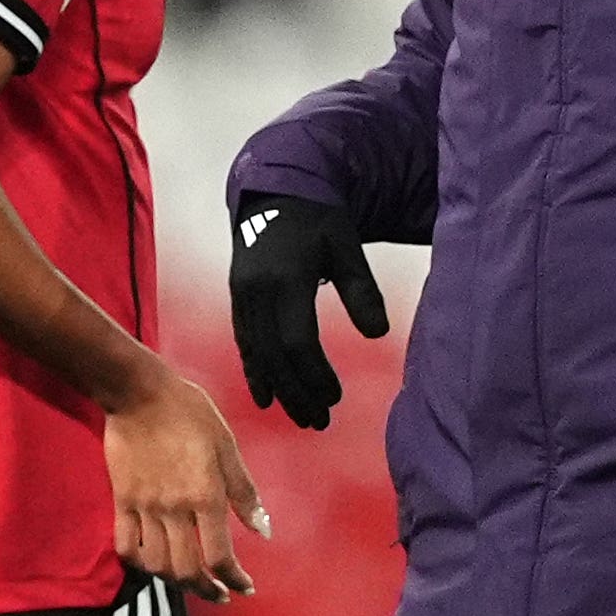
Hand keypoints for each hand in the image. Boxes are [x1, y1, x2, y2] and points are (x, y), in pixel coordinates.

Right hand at [105, 371, 272, 601]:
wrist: (138, 393)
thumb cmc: (189, 413)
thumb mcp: (228, 446)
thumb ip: (244, 492)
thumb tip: (263, 531)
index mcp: (205, 496)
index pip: (220, 556)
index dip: (235, 579)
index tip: (244, 587)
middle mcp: (174, 509)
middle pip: (186, 570)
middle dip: (206, 589)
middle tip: (219, 592)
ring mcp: (144, 507)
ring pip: (156, 564)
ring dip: (174, 581)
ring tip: (189, 581)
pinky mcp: (121, 501)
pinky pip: (125, 545)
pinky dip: (139, 563)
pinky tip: (153, 562)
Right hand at [227, 191, 388, 429]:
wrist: (276, 193)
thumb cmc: (318, 221)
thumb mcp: (346, 247)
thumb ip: (361, 290)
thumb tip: (377, 332)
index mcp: (285, 279)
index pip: (297, 339)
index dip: (315, 373)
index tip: (335, 397)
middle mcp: (256, 292)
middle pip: (274, 356)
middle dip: (297, 392)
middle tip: (319, 422)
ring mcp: (242, 297)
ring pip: (257, 354)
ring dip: (278, 389)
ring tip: (300, 417)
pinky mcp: (237, 300)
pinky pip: (245, 344)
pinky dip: (255, 372)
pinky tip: (265, 396)